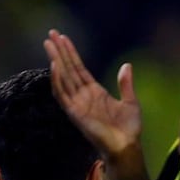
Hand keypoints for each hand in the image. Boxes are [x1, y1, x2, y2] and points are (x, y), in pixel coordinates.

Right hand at [44, 29, 142, 159]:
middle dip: (59, 51)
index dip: (71, 52)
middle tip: (50, 33)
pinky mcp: (74, 113)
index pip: (78, 68)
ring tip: (49, 43)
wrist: (126, 146)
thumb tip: (126, 65)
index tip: (63, 38)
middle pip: (68, 68)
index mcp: (94, 92)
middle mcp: (82, 96)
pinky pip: (62, 94)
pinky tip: (55, 65)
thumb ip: (125, 84)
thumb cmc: (128, 129)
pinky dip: (57, 80)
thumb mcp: (130, 101)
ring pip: (62, 77)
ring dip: (55, 60)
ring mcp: (77, 104)